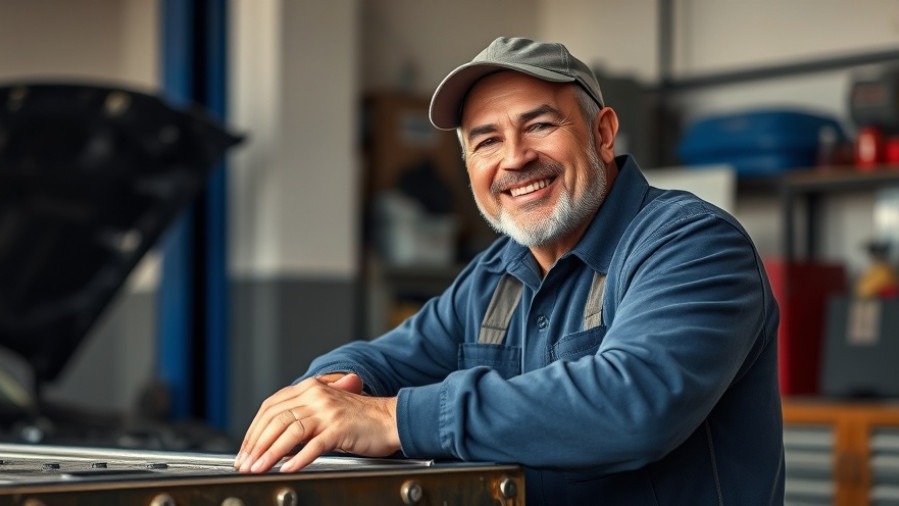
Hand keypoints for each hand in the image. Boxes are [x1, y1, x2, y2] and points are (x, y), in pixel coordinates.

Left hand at [234, 373, 400, 473]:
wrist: (391, 419)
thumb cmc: (361, 420)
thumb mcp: (326, 412)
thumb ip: (302, 419)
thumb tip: (273, 442)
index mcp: (310, 389)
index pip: (271, 407)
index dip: (253, 429)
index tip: (245, 450)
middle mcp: (317, 396)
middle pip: (276, 418)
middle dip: (256, 444)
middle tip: (245, 464)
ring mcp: (329, 411)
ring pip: (290, 431)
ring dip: (269, 453)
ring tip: (258, 469)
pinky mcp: (341, 427)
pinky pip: (314, 445)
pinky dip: (298, 459)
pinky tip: (287, 469)